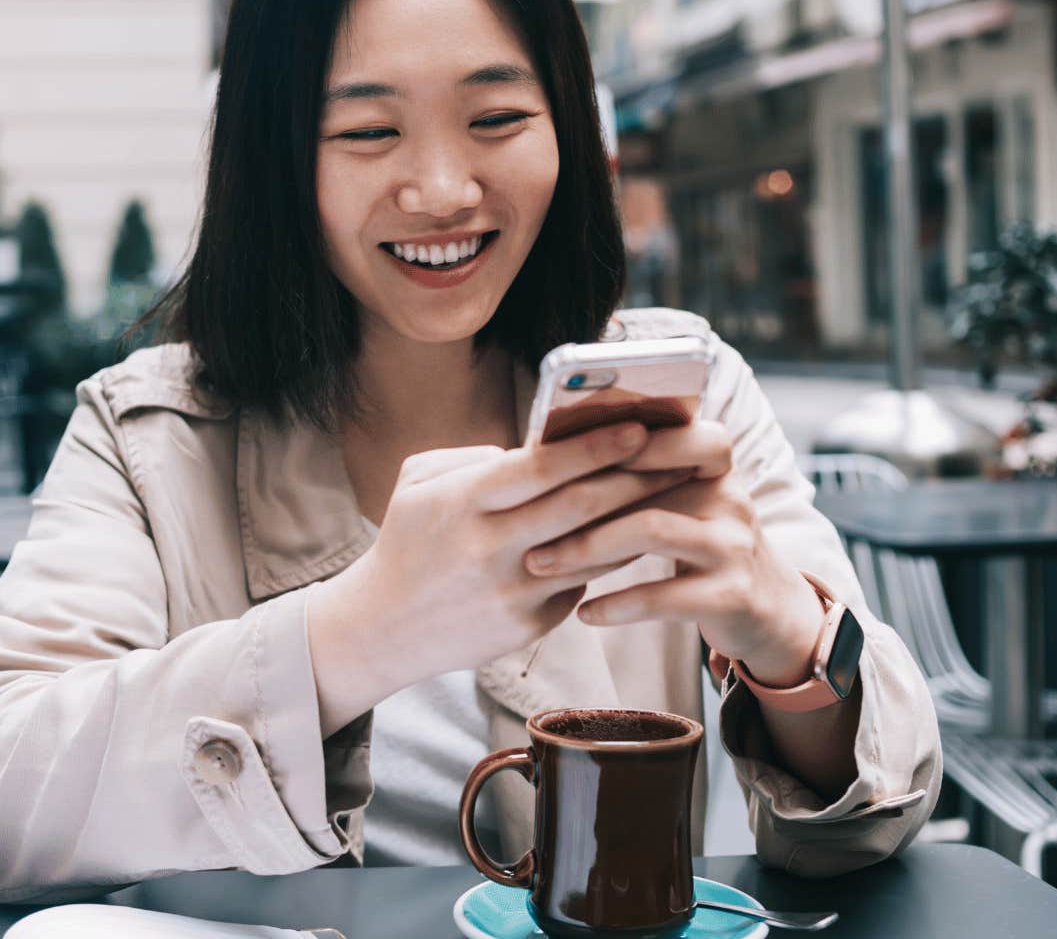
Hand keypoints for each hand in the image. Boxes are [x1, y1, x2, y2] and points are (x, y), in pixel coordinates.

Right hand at [308, 423, 688, 734]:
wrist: (381, 628)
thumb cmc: (407, 541)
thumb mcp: (419, 483)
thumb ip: (475, 457)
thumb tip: (538, 449)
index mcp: (462, 503)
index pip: (541, 468)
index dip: (593, 446)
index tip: (637, 428)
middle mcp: (489, 548)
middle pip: (580, 507)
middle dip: (634, 477)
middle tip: (675, 455)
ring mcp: (511, 592)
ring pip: (593, 550)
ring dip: (636, 520)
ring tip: (671, 493)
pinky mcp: (527, 627)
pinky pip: (580, 585)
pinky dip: (608, 559)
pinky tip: (635, 538)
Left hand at [521, 421, 826, 687]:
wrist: (769, 612)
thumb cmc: (702, 548)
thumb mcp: (684, 505)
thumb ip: (641, 480)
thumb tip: (552, 454)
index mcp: (715, 468)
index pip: (679, 431)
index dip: (628, 436)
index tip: (562, 448)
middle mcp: (729, 498)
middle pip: (650, 480)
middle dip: (579, 498)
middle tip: (525, 519)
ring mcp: (734, 546)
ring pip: (652, 530)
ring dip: (587, 547)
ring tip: (541, 564)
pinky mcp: (732, 595)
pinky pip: (665, 596)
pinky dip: (618, 604)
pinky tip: (585, 613)